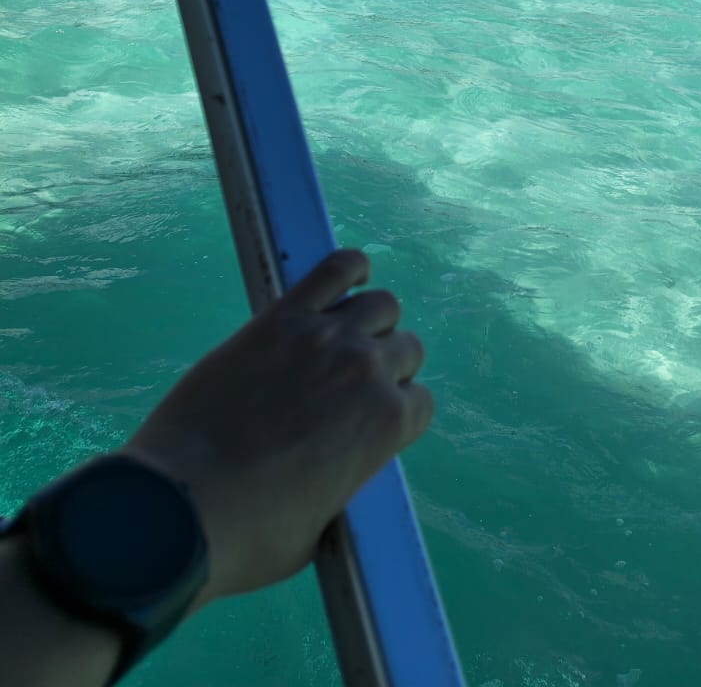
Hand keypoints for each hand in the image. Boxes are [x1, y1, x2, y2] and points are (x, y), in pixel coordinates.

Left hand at [122, 249, 431, 605]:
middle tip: (350, 387)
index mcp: (386, 425)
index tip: (370, 423)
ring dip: (371, 321)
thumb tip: (335, 470)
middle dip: (387, 367)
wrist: (179, 507)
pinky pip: (334, 269)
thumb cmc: (250, 534)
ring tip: (345, 337)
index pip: (420, 402)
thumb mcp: (320, 530)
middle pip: (406, 348)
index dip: (396, 415)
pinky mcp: (282, 318)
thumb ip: (343, 483)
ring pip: (380, 304)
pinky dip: (349, 268)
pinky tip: (348, 276)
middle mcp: (368, 371)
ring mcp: (325, 337)